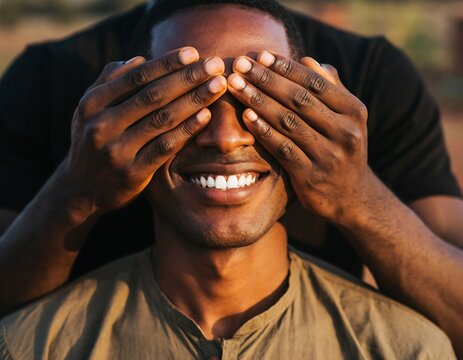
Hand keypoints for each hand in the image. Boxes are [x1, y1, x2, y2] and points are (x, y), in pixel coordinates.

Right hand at [63, 47, 226, 215]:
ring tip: (218, 85)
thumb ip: (109, 82)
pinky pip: (165, 146)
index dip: (166, 63)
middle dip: (188, 77)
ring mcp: (117, 150)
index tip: (193, 53)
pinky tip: (206, 115)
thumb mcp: (89, 110)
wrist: (80, 191)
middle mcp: (102, 124)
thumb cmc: (91, 142)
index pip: (136, 76)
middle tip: (215, 64)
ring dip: (195, 99)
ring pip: (163, 118)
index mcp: (92, 103)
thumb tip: (138, 58)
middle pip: (153, 95)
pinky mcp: (133, 172)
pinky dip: (187, 129)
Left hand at [227, 51, 374, 225]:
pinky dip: (264, 131)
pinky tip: (246, 116)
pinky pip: (283, 148)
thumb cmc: (342, 148)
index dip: (286, 67)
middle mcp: (345, 132)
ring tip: (236, 85)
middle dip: (266, 79)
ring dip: (258, 101)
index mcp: (354, 111)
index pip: (315, 82)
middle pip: (299, 99)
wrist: (351, 197)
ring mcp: (328, 155)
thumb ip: (330, 89)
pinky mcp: (311, 176)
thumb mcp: (346, 118)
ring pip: (288, 122)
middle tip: (240, 65)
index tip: (260, 55)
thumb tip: (308, 61)